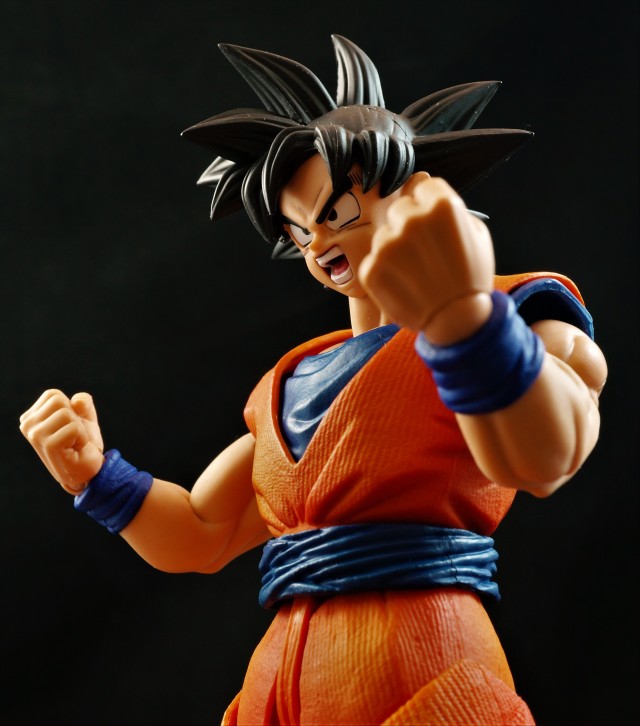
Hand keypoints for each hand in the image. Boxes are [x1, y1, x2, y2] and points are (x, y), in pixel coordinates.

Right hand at [19, 390, 104, 493]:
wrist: (88, 469)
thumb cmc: (83, 442)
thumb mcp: (85, 416)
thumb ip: (83, 402)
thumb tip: (77, 401)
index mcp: (30, 417)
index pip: (53, 395)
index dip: (69, 408)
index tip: (68, 426)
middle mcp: (27, 426)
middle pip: (59, 401)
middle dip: (74, 417)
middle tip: (72, 436)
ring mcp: (35, 436)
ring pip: (66, 413)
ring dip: (78, 428)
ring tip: (73, 443)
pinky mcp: (48, 445)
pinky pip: (74, 428)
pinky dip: (82, 437)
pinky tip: (75, 449)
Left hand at [359, 176, 495, 343]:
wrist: (458, 322)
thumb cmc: (471, 277)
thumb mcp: (476, 233)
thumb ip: (450, 206)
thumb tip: (421, 183)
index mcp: (441, 204)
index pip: (423, 188)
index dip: (428, 208)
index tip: (434, 229)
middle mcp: (412, 219)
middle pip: (400, 210)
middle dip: (408, 228)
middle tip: (424, 255)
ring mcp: (388, 244)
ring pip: (384, 235)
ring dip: (395, 251)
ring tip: (415, 274)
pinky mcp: (371, 268)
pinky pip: (373, 261)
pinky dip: (385, 273)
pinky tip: (404, 286)